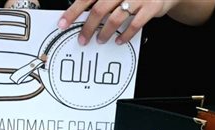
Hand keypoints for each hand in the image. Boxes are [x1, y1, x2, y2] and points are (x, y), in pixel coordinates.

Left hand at [58, 0, 178, 45]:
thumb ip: (102, 1)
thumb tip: (81, 14)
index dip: (73, 11)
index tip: (63, 23)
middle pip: (99, 9)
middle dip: (88, 27)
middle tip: (83, 39)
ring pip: (115, 18)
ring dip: (105, 33)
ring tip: (100, 40)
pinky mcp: (151, 7)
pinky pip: (135, 25)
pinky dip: (124, 35)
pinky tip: (119, 40)